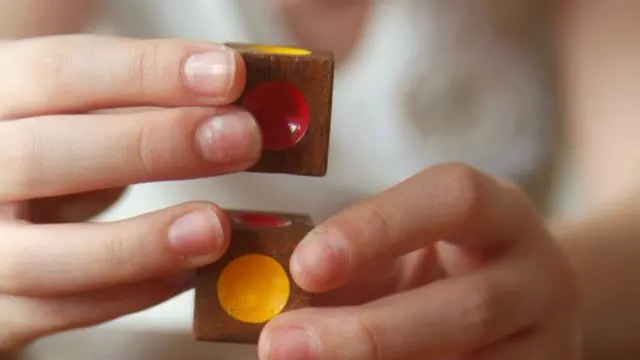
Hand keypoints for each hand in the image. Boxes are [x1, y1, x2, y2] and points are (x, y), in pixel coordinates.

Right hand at [0, 34, 260, 349]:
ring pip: (42, 256)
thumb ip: (140, 106)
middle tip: (239, 138)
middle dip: (153, 146)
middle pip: (45, 156)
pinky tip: (188, 272)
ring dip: (141, 243)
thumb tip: (233, 109)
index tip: (228, 75)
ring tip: (215, 227)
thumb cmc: (48, 151)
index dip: (148, 72)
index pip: (60, 73)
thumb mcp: (73, 112)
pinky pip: (59, 311)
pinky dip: (132, 293)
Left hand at [260, 164, 580, 359]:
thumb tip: (268, 297)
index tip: (304, 266)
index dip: (377, 228)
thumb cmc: (441, 265)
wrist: (524, 300)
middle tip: (282, 344)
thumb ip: (349, 266)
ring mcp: (548, 338)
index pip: (453, 199)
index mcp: (499, 212)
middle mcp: (536, 273)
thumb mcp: (405, 248)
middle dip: (369, 333)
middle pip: (470, 306)